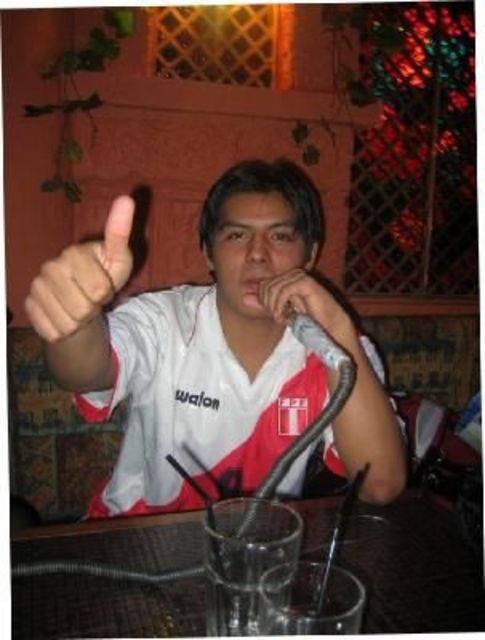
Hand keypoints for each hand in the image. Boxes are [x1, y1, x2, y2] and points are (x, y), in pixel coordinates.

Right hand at [25, 195, 134, 342]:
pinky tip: (65, 315)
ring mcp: (36, 289)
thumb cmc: (103, 275)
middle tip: (91, 297)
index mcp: (72, 253)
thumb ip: (120, 232)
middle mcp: (49, 268)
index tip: (104, 283)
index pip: (99, 290)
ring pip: (68, 324)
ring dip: (80, 321)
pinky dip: (65, 330)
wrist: (80, 299)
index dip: (107, 293)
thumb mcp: (118, 257)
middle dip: (93, 308)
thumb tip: (126, 199)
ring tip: (79, 305)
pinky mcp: (29, 308)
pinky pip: (54, 332)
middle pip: (83, 309)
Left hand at [257, 269, 352, 339]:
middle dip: (268, 303)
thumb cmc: (307, 319)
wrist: (328, 325)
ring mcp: (299, 277)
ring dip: (274, 306)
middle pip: (266, 285)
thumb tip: (244, 297)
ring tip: (280, 317)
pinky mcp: (306, 282)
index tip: (272, 313)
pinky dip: (280, 304)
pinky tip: (283, 315)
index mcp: (286, 279)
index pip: (263, 284)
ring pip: (274, 287)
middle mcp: (292, 274)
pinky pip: (284, 290)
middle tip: (277, 316)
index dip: (263, 300)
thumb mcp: (280, 312)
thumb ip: (264, 304)